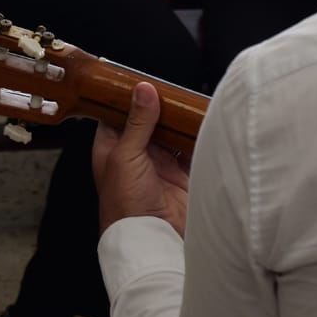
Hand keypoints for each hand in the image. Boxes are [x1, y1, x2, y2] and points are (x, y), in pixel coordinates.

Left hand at [93, 81, 190, 235]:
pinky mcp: (182, 174)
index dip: (127, 98)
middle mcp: (136, 155)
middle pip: (148, 122)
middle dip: (160, 106)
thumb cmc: (125, 204)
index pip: (117, 115)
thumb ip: (138, 122)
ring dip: (180, 121)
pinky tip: (204, 124)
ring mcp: (161, 165)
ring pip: (172, 134)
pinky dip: (198, 138)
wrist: (152, 238)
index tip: (142, 79)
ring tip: (190, 102)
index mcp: (112, 149)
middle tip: (173, 88)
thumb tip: (144, 89)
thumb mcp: (126, 156)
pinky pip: (192, 149)